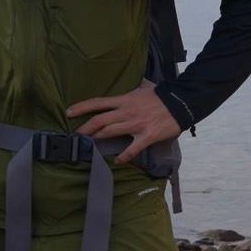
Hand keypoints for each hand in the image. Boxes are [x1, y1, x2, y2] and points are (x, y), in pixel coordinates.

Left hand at [66, 81, 180, 165]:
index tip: (68, 112)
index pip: (98, 102)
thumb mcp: (143, 88)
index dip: (81, 107)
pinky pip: (133, 149)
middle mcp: (126, 112)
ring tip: (88, 146)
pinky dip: (124, 156)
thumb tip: (128, 89)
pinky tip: (117, 161)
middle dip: (85, 128)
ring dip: (98, 139)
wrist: (181, 102)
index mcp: (124, 100)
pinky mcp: (147, 136)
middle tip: (75, 136)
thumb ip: (132, 91)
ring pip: (111, 133)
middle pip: (100, 120)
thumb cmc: (161, 95)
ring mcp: (136, 124)